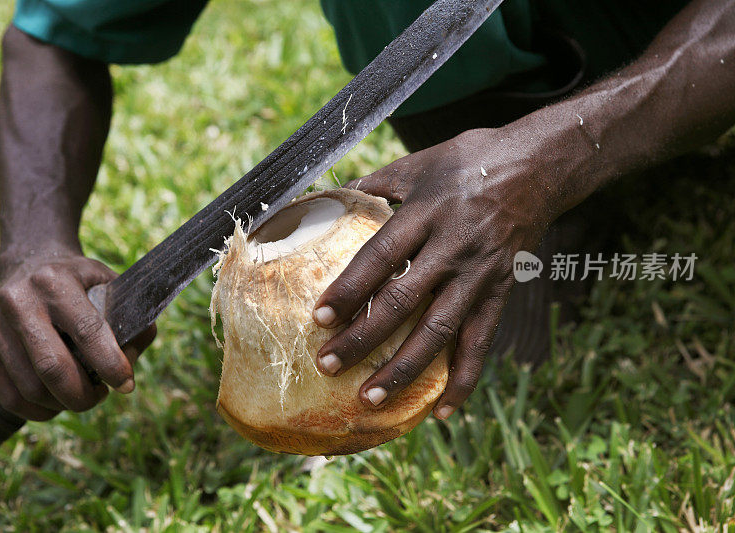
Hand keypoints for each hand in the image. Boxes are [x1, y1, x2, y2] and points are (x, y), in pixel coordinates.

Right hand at [0, 250, 155, 420]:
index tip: (126, 384)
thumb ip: (130, 322)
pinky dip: (37, 410)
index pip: (87, 330)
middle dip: (83, 395)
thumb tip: (129, 363)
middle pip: (52, 367)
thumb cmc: (81, 281)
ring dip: (62, 404)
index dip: (110, 364)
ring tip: (81, 396)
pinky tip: (56, 403)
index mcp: (56, 281)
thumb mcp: (111, 286)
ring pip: (30, 388)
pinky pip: (8, 395)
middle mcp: (19, 300)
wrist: (31, 261)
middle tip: (101, 396)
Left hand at [313, 128, 558, 418]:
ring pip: (439, 331)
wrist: (540, 166)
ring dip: (404, 369)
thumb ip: (375, 184)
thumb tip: (327, 196)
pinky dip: (463, 379)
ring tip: (371, 398)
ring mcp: (478, 274)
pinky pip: (481, 341)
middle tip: (328, 366)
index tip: (319, 317)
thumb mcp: (419, 163)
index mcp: (426, 213)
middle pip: (402, 302)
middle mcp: (452, 248)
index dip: (350, 289)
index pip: (380, 257)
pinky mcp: (500, 291)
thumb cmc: (472, 160)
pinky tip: (443, 411)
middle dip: (363, 338)